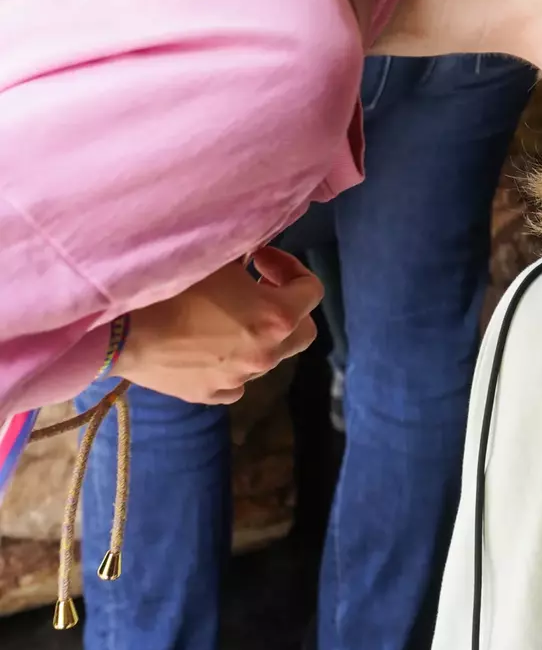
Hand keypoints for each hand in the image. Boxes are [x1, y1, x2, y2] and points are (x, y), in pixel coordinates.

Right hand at [115, 247, 322, 405]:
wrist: (120, 332)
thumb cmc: (172, 288)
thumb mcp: (218, 260)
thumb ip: (246, 257)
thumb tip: (252, 254)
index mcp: (277, 318)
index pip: (312, 290)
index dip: (290, 268)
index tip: (260, 257)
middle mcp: (267, 354)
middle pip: (303, 330)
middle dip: (287, 307)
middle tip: (257, 288)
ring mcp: (239, 380)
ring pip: (269, 358)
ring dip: (259, 335)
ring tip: (227, 316)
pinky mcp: (208, 395)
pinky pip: (235, 383)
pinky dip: (232, 365)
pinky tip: (209, 348)